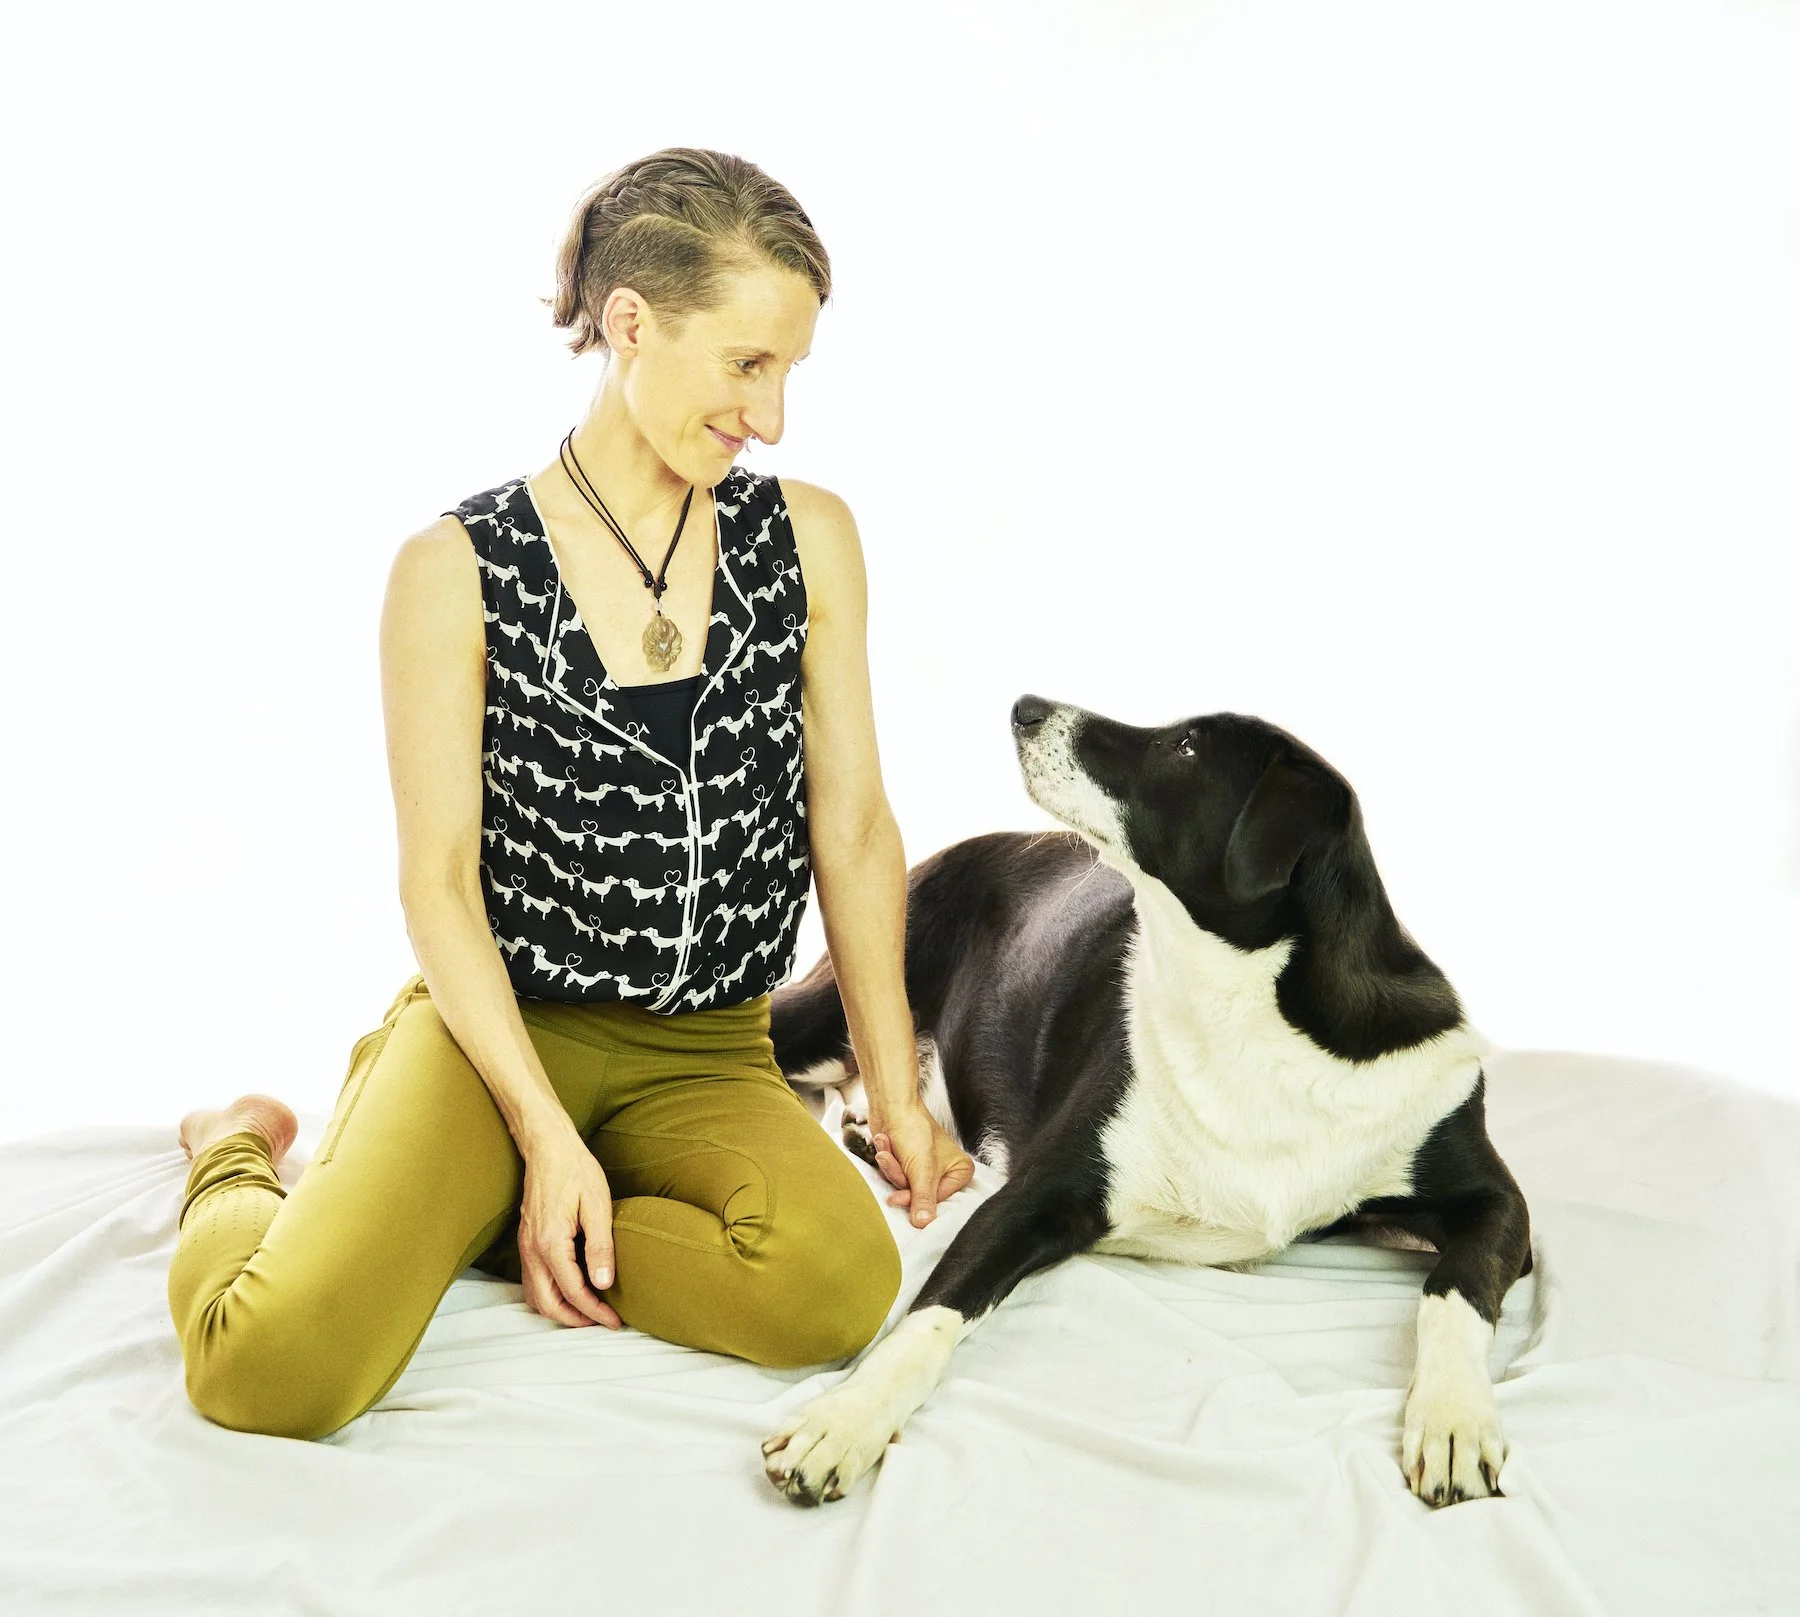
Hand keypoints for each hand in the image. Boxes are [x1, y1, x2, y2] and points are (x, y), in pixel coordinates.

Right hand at [518, 1132, 621, 1328]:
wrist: (548, 1147)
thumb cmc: (576, 1170)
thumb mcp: (597, 1205)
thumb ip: (600, 1247)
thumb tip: (604, 1284)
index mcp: (551, 1244)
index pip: (574, 1293)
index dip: (596, 1312)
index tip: (615, 1321)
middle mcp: (532, 1250)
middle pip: (547, 1304)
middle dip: (574, 1320)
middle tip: (602, 1321)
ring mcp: (525, 1246)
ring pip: (534, 1296)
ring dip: (559, 1310)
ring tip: (588, 1311)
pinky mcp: (526, 1241)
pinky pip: (531, 1281)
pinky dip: (549, 1294)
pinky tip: (570, 1290)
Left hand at [869, 1103, 975, 1227]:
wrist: (891, 1105)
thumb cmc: (914, 1130)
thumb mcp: (922, 1171)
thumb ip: (923, 1200)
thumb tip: (924, 1225)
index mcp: (960, 1171)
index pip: (938, 1200)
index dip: (915, 1198)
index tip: (898, 1196)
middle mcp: (945, 1170)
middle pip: (919, 1194)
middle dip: (900, 1177)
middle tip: (892, 1162)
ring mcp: (925, 1167)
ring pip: (904, 1185)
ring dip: (891, 1165)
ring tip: (888, 1146)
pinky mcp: (908, 1162)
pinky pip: (896, 1174)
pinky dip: (888, 1159)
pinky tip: (885, 1143)